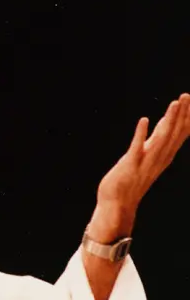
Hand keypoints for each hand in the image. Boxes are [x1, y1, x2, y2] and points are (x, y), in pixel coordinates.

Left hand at [88, 93, 189, 240]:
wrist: (117, 204)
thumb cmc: (130, 181)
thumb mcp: (148, 159)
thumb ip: (157, 143)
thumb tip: (164, 126)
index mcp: (163, 156)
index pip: (179, 134)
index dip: (187, 117)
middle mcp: (158, 158)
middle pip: (173, 133)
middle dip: (181, 114)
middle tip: (186, 95)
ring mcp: (145, 161)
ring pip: (161, 138)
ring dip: (168, 120)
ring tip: (174, 103)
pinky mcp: (130, 164)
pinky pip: (137, 146)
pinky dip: (141, 133)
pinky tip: (144, 119)